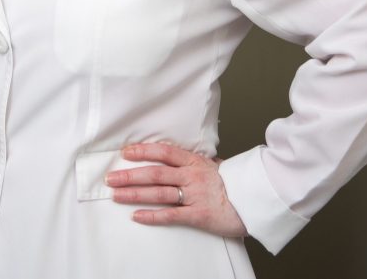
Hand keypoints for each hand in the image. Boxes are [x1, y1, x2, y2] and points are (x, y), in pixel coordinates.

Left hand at [105, 141, 246, 237]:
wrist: (255, 201)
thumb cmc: (234, 183)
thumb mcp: (213, 165)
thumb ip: (193, 161)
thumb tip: (175, 155)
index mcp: (195, 161)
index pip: (164, 152)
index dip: (143, 151)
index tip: (125, 153)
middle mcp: (192, 176)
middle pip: (155, 173)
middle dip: (130, 175)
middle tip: (111, 178)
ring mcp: (195, 195)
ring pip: (159, 193)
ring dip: (135, 194)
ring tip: (116, 195)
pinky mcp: (199, 215)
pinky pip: (171, 215)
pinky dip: (152, 215)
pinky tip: (137, 216)